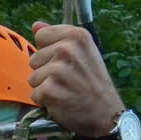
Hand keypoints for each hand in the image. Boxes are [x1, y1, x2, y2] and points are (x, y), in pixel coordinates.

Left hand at [28, 21, 124, 136]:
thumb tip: (35, 25)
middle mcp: (67, 49)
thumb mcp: (84, 53)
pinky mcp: (50, 89)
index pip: (41, 35)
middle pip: (34, 58)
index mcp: (77, 35)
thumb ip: (58, 38)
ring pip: (33, 77)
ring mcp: (58, 69)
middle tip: (67, 80)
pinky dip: (45, 101)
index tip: (66, 62)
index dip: (49, 51)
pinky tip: (62, 101)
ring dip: (45, 87)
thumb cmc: (94, 83)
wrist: (107, 114)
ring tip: (65, 91)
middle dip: (46, 71)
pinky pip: (35, 94)